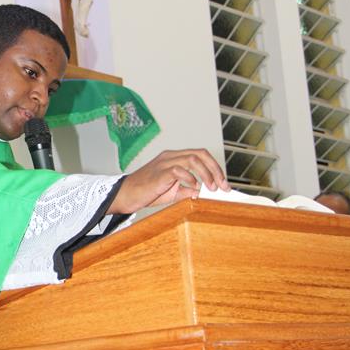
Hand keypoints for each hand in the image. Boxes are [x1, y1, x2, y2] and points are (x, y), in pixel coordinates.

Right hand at [108, 149, 229, 213]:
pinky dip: (190, 178)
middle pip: (200, 154)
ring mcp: (164, 162)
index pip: (200, 155)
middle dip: (215, 169)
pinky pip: (179, 170)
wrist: (125, 195)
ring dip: (206, 174)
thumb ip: (188, 189)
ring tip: (211, 188)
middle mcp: (170, 156)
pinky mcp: (159, 173)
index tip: (224, 184)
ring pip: (193, 159)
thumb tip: (203, 192)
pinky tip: (193, 188)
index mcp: (174, 158)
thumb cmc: (146, 193)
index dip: (215, 168)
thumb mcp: (172, 192)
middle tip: (223, 186)